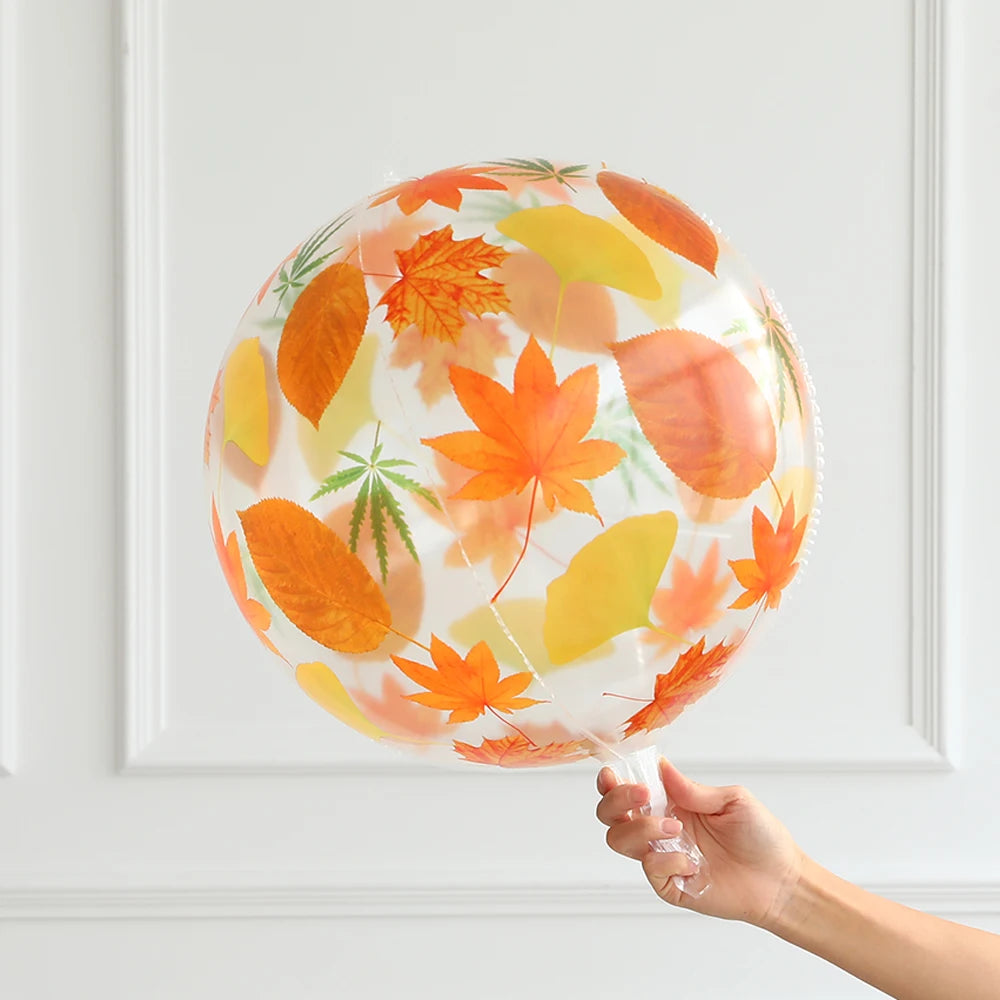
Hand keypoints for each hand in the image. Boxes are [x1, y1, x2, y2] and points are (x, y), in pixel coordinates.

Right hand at [596, 757, 804, 927]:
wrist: (780, 879)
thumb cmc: (762, 837)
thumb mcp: (732, 800)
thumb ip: (691, 788)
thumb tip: (659, 766)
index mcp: (671, 803)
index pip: (626, 790)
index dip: (612, 782)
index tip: (614, 775)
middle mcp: (659, 828)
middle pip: (610, 815)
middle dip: (616, 801)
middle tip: (643, 796)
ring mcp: (662, 857)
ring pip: (620, 840)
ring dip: (641, 829)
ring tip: (674, 828)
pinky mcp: (669, 884)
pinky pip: (649, 868)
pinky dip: (667, 860)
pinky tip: (692, 862)